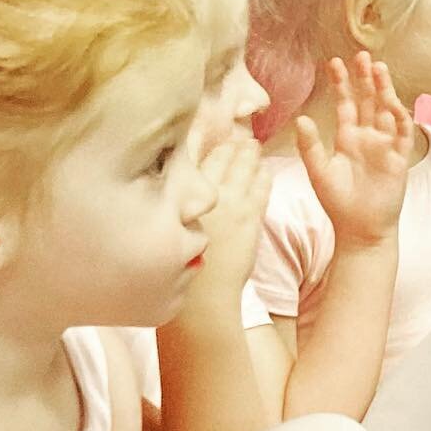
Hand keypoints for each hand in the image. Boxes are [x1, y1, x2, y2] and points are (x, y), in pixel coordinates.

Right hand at [189, 136, 272, 302]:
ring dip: (249, 155)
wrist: (201, 295)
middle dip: (231, 146)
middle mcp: (204, 191)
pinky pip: (261, 188)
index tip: (211, 134)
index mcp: (179, 192)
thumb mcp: (165, 227)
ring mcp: (230, 202)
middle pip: (221, 157)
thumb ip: (173, 204)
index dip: (205, 143)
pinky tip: (265, 170)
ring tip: (253, 147)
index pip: (195, 157)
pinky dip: (263, 176)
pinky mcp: (250, 216)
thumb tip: (177, 194)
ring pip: (244, 168)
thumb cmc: (175, 268)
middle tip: (238, 139)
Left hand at [295, 54, 413, 248]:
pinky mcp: (398, 158)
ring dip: (383, 90)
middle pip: (367, 101)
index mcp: (346, 138)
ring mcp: (384, 145)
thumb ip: (309, 146)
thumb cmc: (338, 203)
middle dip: (364, 78)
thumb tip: (301, 118)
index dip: (341, 84)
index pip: (345, 104)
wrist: (361, 229)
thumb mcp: (319, 172)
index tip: (334, 63)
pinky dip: (399, 116)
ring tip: (378, 68)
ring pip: (386, 110)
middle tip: (361, 55)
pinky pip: (402, 132)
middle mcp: (367, 137)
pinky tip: (391, 101)